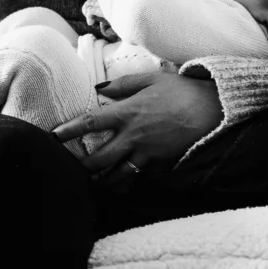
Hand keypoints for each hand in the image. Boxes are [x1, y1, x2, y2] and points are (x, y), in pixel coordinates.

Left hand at [52, 72, 220, 177]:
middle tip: (70, 169)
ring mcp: (147, 154)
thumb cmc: (183, 91)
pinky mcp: (161, 165)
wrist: (215, 111)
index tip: (53, 136)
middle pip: (98, 160)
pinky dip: (127, 184)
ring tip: (91, 186)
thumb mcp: (152, 80)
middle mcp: (133, 137)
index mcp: (128, 113)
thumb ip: (124, 84)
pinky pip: (139, 179)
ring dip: (101, 183)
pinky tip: (119, 188)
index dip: (69, 130)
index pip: (90, 123)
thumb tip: (101, 89)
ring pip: (116, 176)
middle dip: (82, 167)